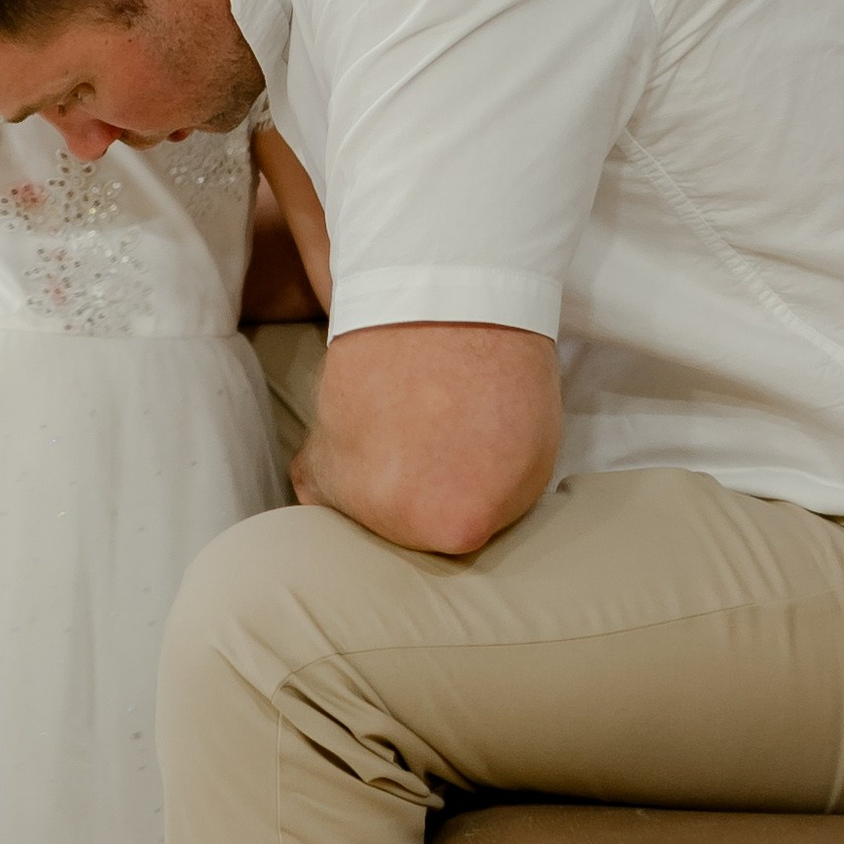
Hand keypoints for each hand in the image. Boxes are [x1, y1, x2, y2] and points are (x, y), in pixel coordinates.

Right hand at [292, 321, 558, 556]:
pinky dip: (339, 476)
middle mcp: (389, 521)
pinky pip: (321, 492)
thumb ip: (494, 510)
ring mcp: (344, 492)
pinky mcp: (314, 461)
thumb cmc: (500, 373)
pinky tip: (366, 443)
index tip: (477, 474)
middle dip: (425, 505)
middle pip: (411, 540)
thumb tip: (463, 526)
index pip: (462, 544)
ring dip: (382, 491)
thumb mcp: (530, 460)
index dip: (473, 507)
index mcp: (453, 525)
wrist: (443, 299)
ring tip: (409, 435)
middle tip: (442, 452)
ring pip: (367, 520)